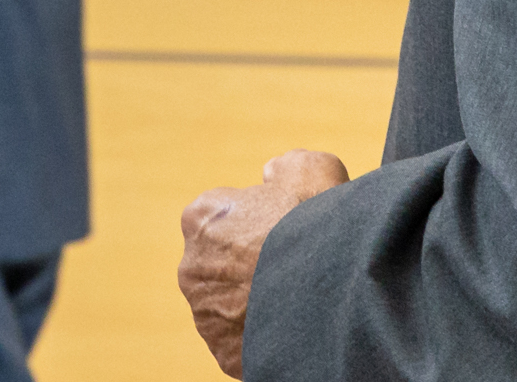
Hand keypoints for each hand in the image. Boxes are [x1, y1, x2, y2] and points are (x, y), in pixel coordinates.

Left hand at [178, 150, 350, 374]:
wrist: (325, 291)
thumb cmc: (315, 225)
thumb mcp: (311, 169)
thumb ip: (286, 166)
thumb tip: (273, 173)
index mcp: (201, 216)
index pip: (226, 216)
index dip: (261, 222)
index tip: (284, 231)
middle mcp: (192, 264)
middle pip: (224, 263)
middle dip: (250, 265)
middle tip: (291, 268)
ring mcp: (205, 312)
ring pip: (230, 303)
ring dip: (253, 301)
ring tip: (293, 300)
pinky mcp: (223, 350)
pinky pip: (240, 340)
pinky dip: (260, 335)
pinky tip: (287, 325)